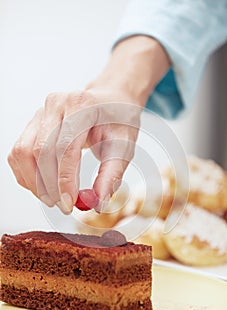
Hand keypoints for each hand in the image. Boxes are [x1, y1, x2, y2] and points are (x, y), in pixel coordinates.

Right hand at [8, 36, 169, 213]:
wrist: (109, 102)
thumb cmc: (117, 123)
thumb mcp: (123, 148)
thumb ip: (111, 175)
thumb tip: (97, 202)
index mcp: (82, 105)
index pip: (65, 147)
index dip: (64, 180)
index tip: (69, 204)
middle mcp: (57, 104)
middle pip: (41, 151)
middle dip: (49, 186)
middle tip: (64, 206)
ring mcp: (41, 112)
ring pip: (23, 153)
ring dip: (35, 183)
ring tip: (54, 198)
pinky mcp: (32, 124)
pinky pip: (18, 154)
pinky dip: (27, 175)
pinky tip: (44, 186)